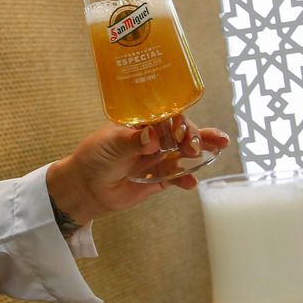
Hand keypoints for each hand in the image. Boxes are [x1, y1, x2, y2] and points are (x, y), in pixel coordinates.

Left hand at [45, 119, 231, 226]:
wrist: (85, 188)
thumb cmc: (94, 157)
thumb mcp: (110, 145)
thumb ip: (133, 142)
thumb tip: (153, 137)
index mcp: (142, 123)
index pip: (166, 115)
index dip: (178, 120)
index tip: (180, 130)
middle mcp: (154, 138)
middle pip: (181, 131)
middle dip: (193, 135)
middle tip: (193, 146)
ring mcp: (158, 158)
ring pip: (185, 152)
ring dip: (201, 150)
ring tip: (216, 150)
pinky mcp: (159, 179)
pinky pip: (178, 177)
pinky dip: (187, 179)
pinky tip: (192, 183)